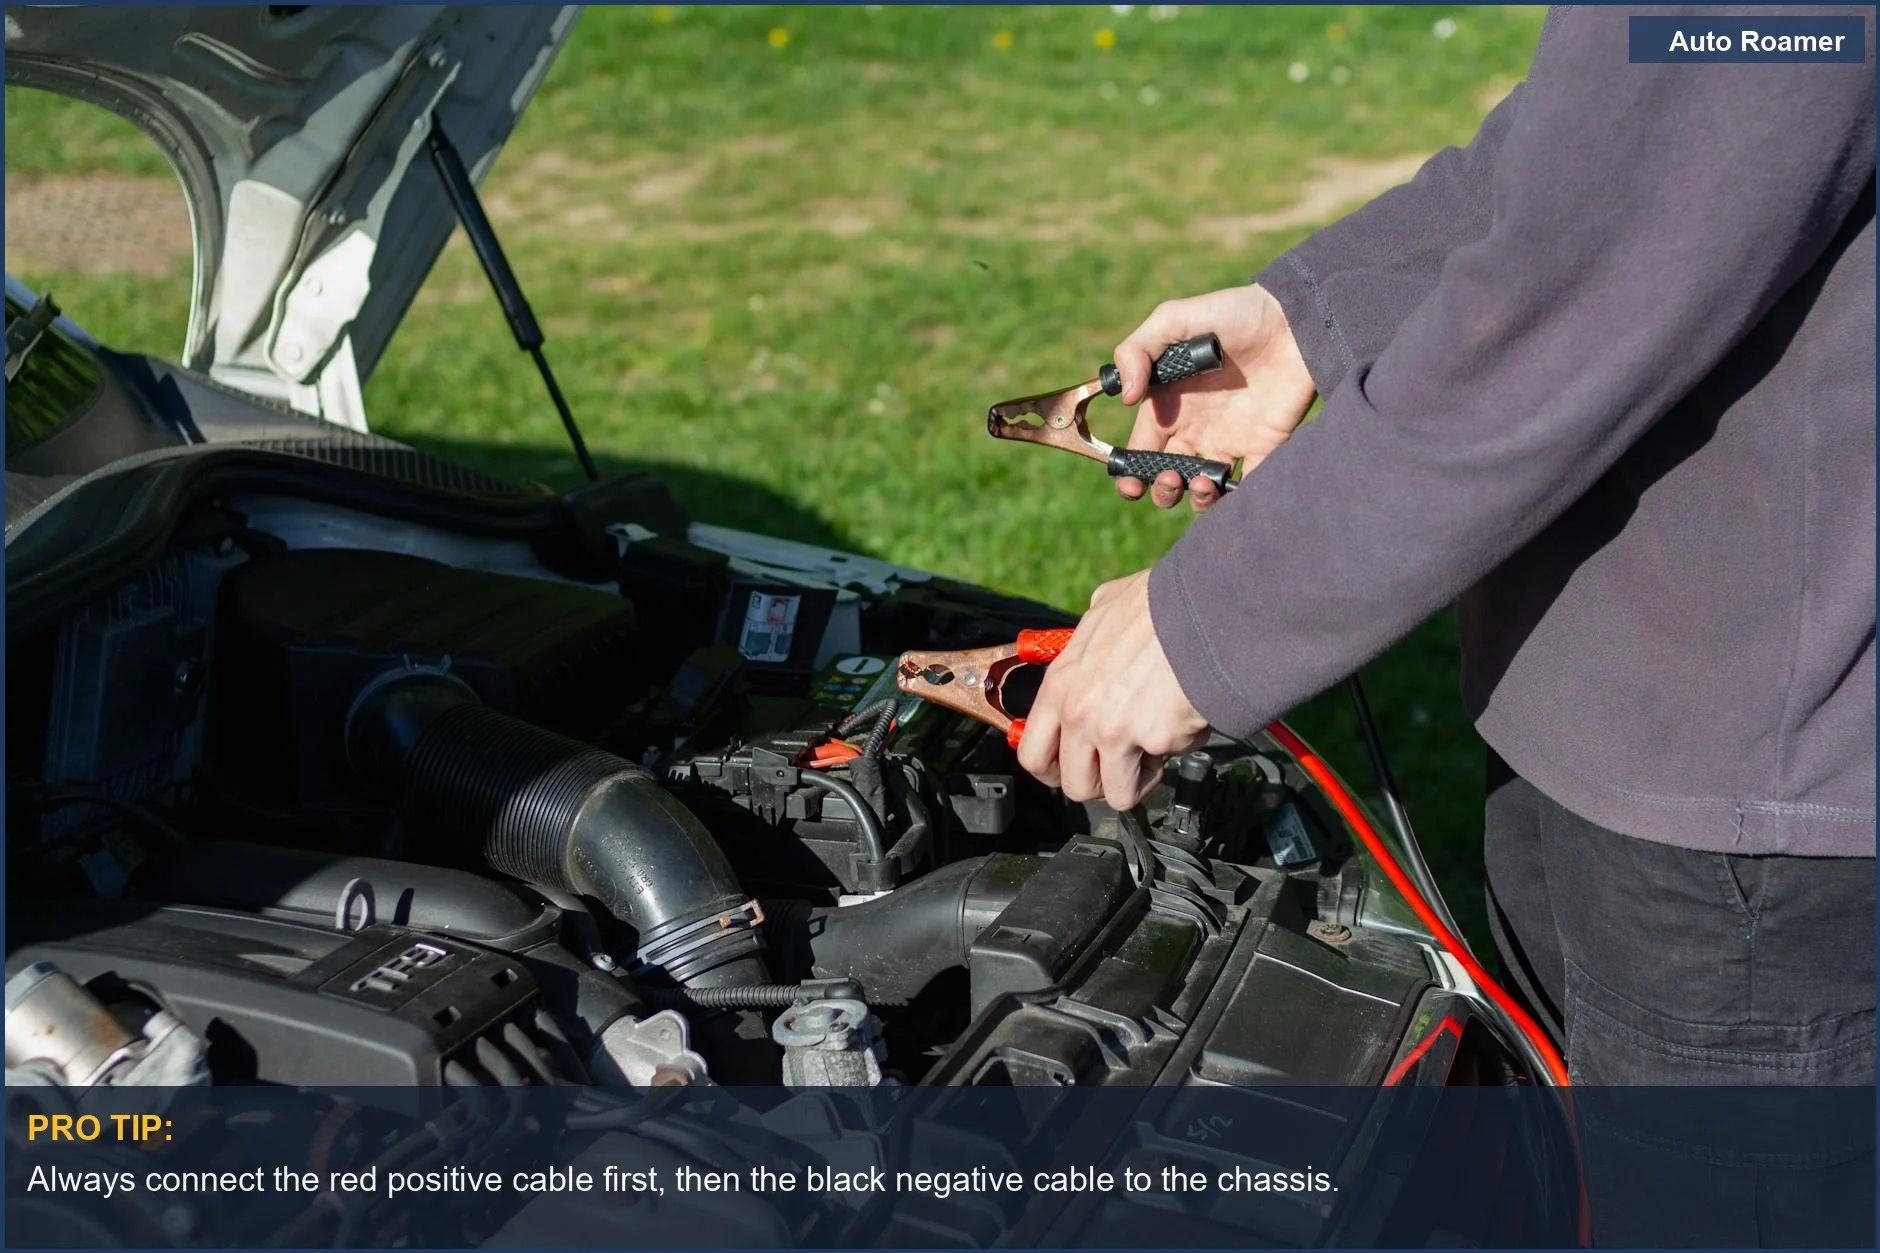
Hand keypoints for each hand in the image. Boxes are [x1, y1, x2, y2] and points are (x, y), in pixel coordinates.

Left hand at [1014, 570, 1209, 810]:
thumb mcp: (1104, 610)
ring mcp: (1115, 731)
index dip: (1052, 771)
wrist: (1204, 609)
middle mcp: (1080, 714)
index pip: (1032, 753)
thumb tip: (1096, 635)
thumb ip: (1089, 638)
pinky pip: (1167, 764)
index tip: (1071, 769)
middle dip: (1100, 783)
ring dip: (1139, 778)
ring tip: (1156, 745)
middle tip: (1120, 764)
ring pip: (1119, 794)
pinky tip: (1184, 717)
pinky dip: (1178, 749)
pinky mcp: (1155, 740)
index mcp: (1061, 685)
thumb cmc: (1158, 605)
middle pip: (1075, 786)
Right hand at [1111, 284, 1316, 511]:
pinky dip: (1236, 499)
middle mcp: (1195, 428)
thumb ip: (1137, 350)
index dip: (1130, 473)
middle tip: (1171, 478)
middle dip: (1161, 490)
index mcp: (1168, 404)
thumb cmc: (1232, 313)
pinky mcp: (1264, 446)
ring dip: (1194, 498)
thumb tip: (1125, 398)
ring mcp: (1230, 439)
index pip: (1140, 449)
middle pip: (1167, 477)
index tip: (1131, 483)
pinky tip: (1231, 487)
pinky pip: (1248, 485)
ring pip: (1202, 488)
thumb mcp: (1173, 319)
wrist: (1294, 318)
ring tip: (1201, 482)